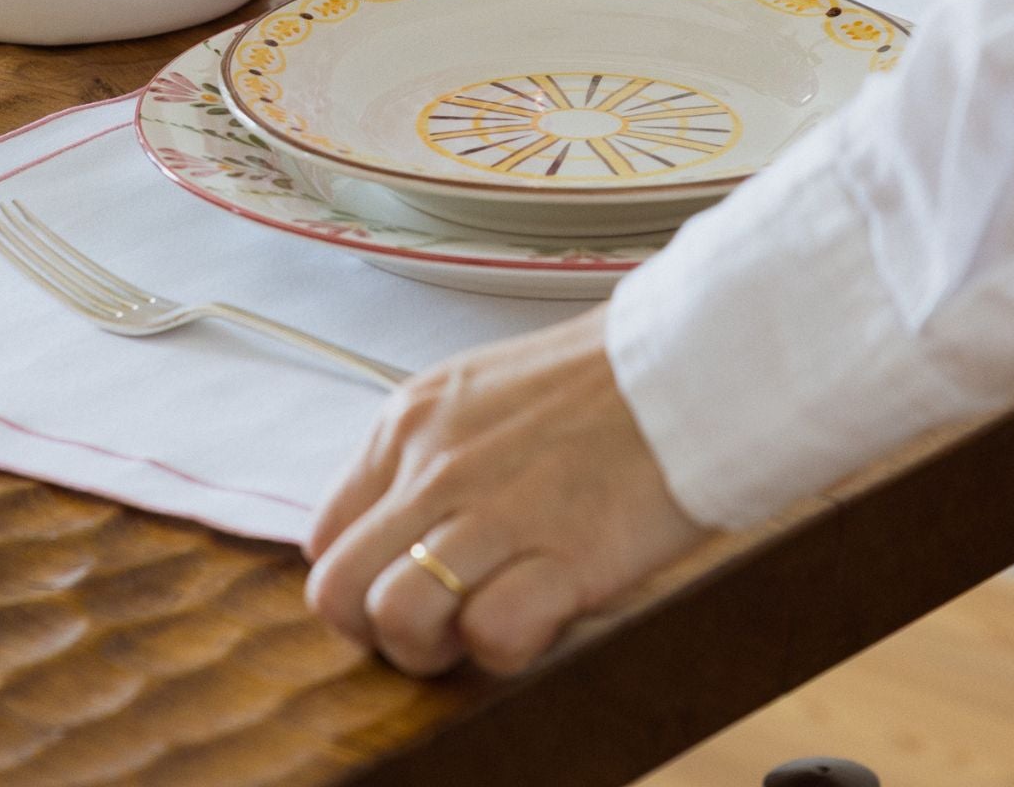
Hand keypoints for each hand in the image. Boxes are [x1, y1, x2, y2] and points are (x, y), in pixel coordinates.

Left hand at [303, 308, 703, 675]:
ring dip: (438, 645)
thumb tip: (398, 529)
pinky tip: (544, 613)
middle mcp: (435, 465)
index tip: (404, 587)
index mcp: (411, 422)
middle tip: (442, 622)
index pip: (326, 537)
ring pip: (396, 618)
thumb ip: (430, 454)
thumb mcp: (480, 393)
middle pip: (339, 592)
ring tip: (489, 620)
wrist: (687, 367)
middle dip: (381, 630)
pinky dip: (512, 645)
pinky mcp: (559, 554)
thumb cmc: (599, 382)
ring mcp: (493, 510)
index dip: (362, 582)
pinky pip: (489, 637)